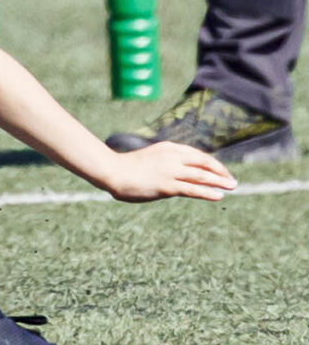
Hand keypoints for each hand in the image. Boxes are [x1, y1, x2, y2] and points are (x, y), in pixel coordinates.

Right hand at [96, 140, 236, 201]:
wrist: (112, 171)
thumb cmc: (127, 167)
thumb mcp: (150, 159)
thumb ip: (165, 163)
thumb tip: (177, 174)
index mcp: (169, 148)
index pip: (198, 155)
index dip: (212, 164)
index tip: (220, 171)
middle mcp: (173, 157)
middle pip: (204, 163)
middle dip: (220, 172)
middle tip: (232, 180)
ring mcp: (171, 171)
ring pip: (202, 176)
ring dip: (219, 182)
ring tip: (232, 187)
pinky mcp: (168, 185)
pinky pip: (193, 189)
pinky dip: (207, 192)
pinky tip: (218, 196)